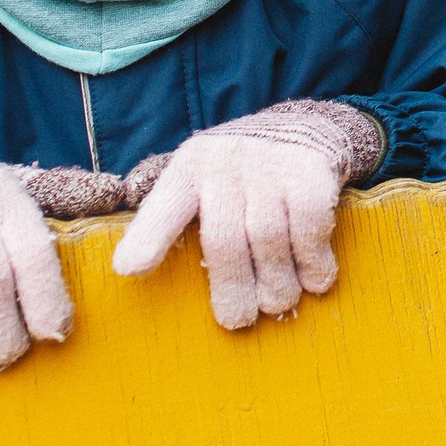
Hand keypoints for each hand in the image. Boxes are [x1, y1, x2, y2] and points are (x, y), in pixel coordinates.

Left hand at [109, 100, 381, 329]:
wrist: (305, 125)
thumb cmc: (242, 173)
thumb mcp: (202, 178)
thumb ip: (174, 215)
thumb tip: (132, 270)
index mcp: (189, 169)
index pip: (164, 205)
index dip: (147, 238)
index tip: (130, 270)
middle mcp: (225, 163)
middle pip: (223, 239)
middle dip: (231, 288)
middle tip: (238, 320)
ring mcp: (270, 165)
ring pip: (268, 239)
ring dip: (277, 283)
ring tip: (278, 302)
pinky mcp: (311, 171)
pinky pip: (309, 228)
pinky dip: (313, 262)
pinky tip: (315, 280)